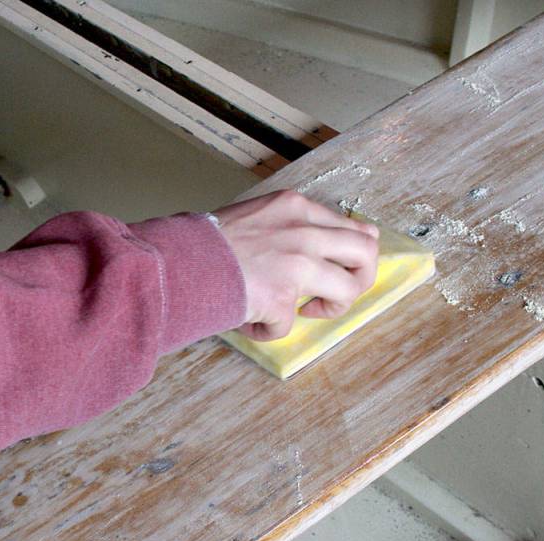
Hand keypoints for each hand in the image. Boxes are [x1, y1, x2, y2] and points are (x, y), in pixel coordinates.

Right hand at [214, 190, 379, 341]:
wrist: (177, 260)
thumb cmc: (209, 243)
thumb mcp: (257, 216)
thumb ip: (293, 226)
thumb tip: (330, 243)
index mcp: (296, 207)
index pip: (354, 227)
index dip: (354, 254)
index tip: (337, 268)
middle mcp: (303, 231)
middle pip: (366, 253)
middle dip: (361, 279)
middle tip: (336, 295)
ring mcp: (296, 264)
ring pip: (348, 290)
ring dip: (329, 308)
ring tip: (300, 311)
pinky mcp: (281, 298)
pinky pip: (290, 324)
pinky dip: (268, 329)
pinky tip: (247, 319)